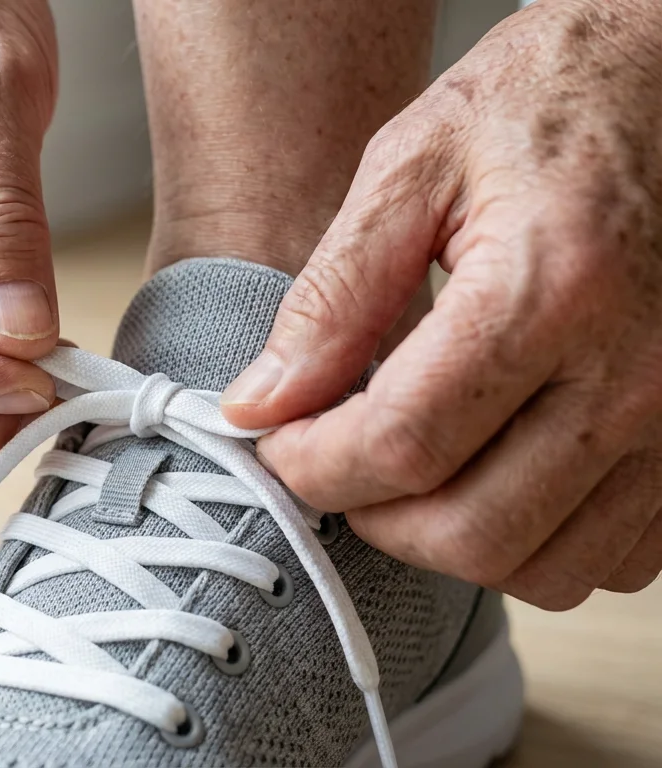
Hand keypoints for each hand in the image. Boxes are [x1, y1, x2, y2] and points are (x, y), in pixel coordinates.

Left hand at [221, 0, 661, 608]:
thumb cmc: (543, 105)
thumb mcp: (412, 166)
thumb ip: (332, 297)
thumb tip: (260, 406)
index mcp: (551, 289)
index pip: (403, 445)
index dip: (311, 465)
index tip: (275, 441)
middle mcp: (635, 371)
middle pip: (471, 531)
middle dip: (371, 515)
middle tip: (332, 459)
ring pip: (546, 567)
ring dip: (449, 540)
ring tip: (407, 467)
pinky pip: (617, 557)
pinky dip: (538, 541)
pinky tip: (494, 470)